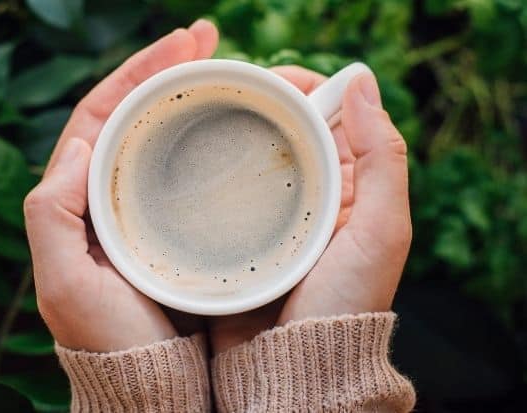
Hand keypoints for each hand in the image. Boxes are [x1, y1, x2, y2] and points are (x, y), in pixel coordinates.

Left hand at [24, 20, 218, 351]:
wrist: (151, 381)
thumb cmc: (111, 339)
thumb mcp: (65, 282)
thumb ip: (51, 214)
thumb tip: (80, 145)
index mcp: (78, 199)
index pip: (101, 115)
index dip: (136, 73)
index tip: (180, 45)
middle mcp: (108, 194)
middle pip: (133, 114)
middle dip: (166, 69)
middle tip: (208, 39)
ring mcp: (144, 206)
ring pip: (161, 135)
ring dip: (188, 95)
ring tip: (224, 65)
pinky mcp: (175, 223)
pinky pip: (186, 168)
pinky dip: (205, 138)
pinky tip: (230, 122)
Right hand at [210, 67, 411, 352]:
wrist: (295, 365)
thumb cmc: (343, 304)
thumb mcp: (381, 230)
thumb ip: (382, 158)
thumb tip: (364, 83)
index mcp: (350, 189)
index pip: (331, 120)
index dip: (310, 89)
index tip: (277, 78)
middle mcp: (312, 197)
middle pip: (288, 133)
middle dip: (265, 106)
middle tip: (233, 94)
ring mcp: (272, 215)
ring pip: (253, 158)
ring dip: (235, 135)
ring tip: (208, 116)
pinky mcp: (238, 234)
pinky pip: (225, 192)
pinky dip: (213, 172)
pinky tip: (195, 159)